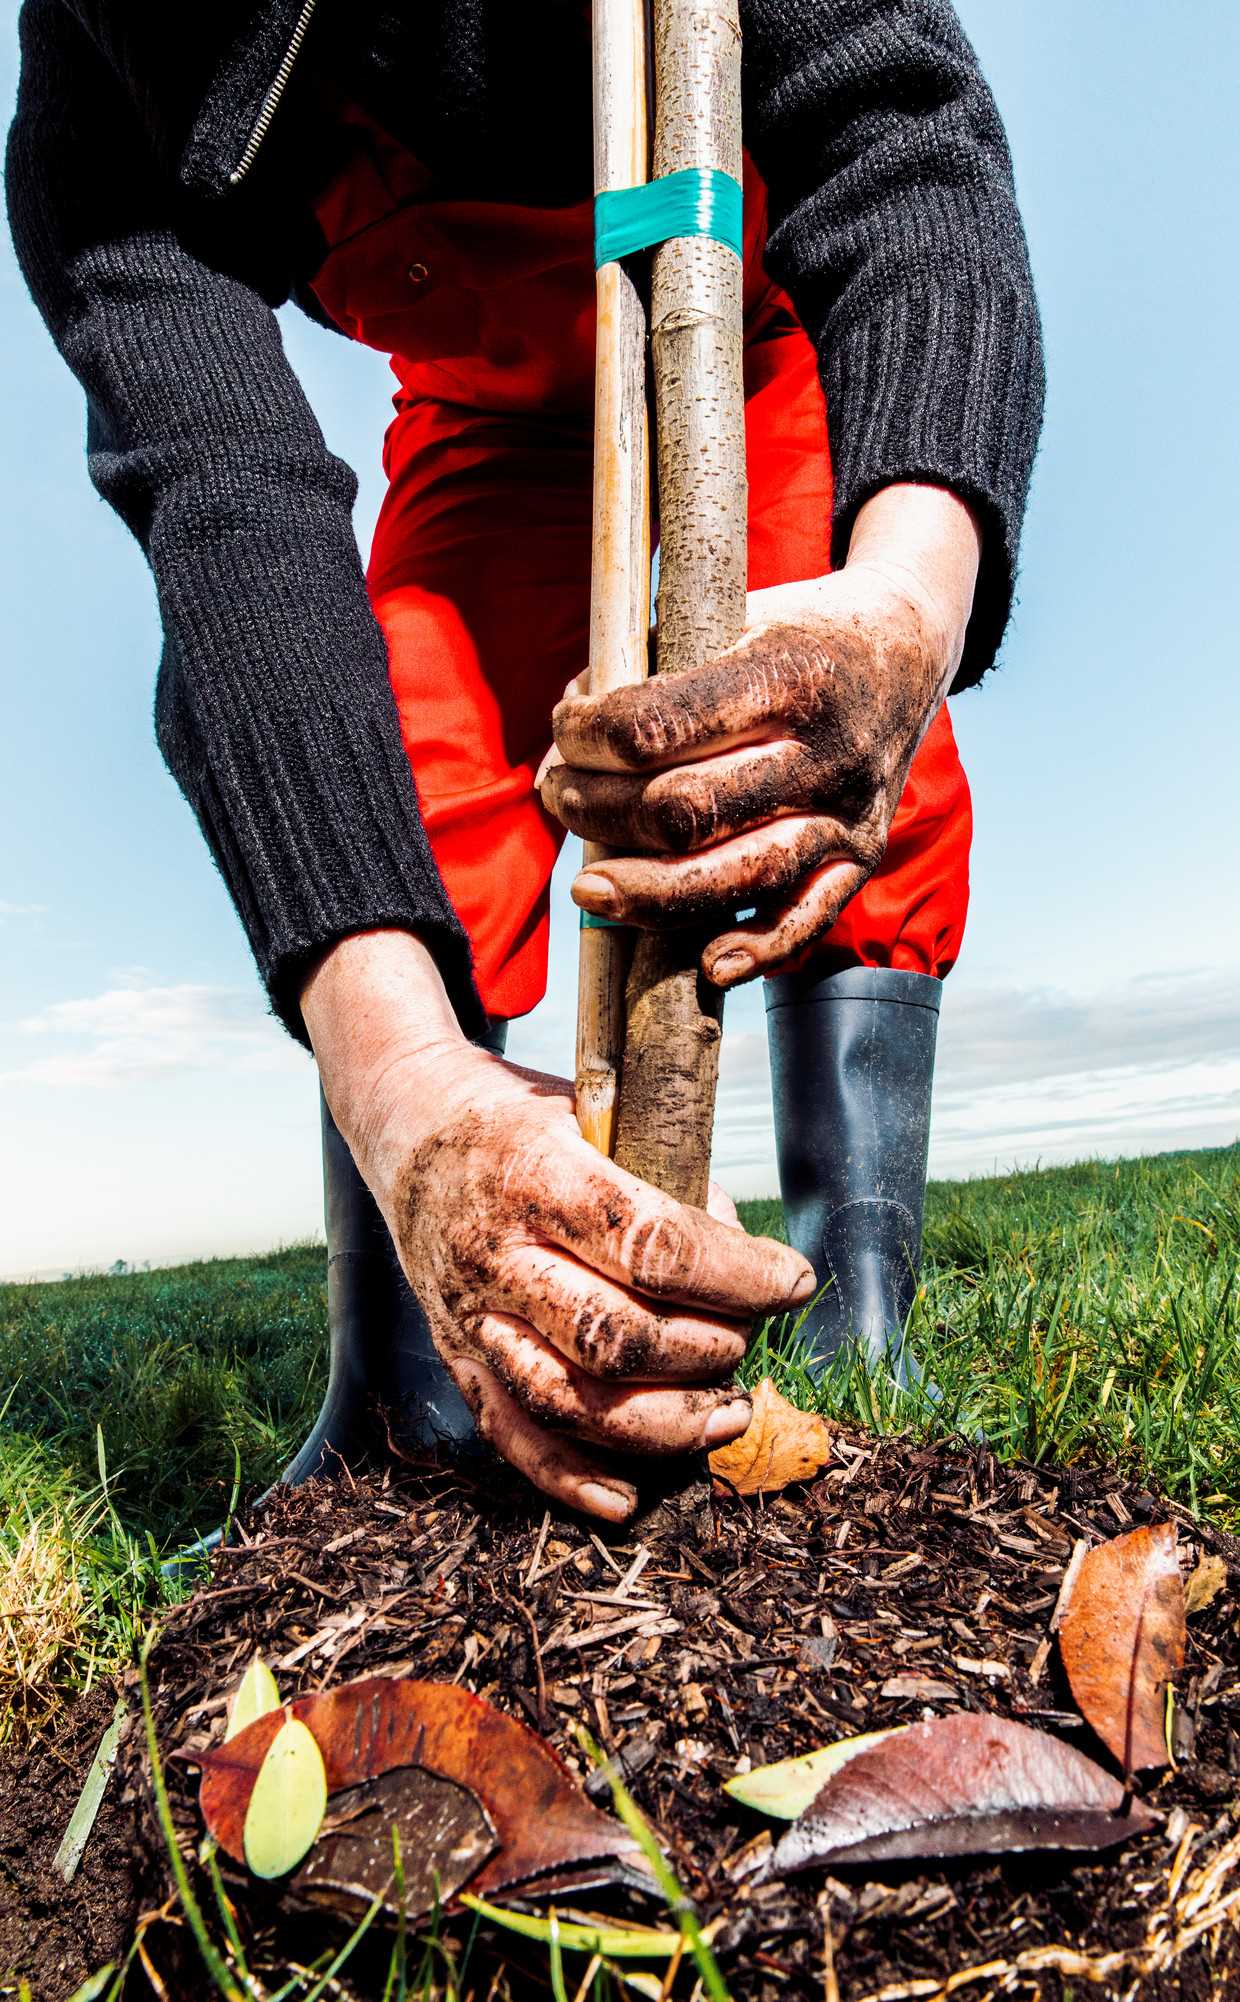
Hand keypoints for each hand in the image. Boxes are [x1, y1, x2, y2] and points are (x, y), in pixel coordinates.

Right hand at [302, 933, 814, 1521]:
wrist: (412, 1130)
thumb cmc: (526, 1120)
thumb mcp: (598, 1113)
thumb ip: (667, 1179)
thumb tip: (740, 1258)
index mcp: (536, 1174)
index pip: (650, 1244)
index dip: (736, 1274)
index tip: (792, 1281)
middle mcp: (495, 1253)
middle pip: (613, 1336)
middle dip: (705, 1352)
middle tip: (746, 1343)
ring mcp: (469, 1313)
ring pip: (568, 1401)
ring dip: (660, 1425)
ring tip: (725, 1415)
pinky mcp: (456, 1356)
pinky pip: (511, 1434)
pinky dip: (570, 1478)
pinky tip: (628, 1498)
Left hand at [540, 484, 979, 985]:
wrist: (908, 645)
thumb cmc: (798, 632)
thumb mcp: (734, 612)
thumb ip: (657, 667)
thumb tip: (570, 736)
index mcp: (783, 674)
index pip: (653, 729)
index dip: (587, 739)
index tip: (565, 730)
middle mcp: (821, 750)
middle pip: (682, 811)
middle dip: (600, 811)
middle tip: (563, 797)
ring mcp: (846, 811)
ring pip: (735, 876)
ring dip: (646, 891)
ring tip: (589, 885)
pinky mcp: (862, 855)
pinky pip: (808, 919)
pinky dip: (758, 950)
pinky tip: (707, 964)